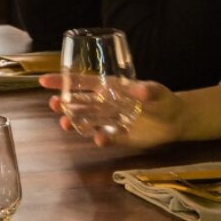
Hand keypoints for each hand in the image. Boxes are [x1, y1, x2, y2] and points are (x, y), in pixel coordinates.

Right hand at [40, 74, 183, 148]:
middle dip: (64, 104)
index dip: (63, 81)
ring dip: (75, 122)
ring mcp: (110, 121)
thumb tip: (139, 90)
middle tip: (53, 105)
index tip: (44, 81)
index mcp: (109, 88)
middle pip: (79, 103)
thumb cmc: (163, 99)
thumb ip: (146, 91)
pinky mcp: (120, 136)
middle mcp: (105, 104)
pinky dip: (100, 138)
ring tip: (65, 125)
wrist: (176, 120)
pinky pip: (106, 137)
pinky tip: (98, 139)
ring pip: (86, 121)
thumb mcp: (155, 91)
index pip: (82, 83)